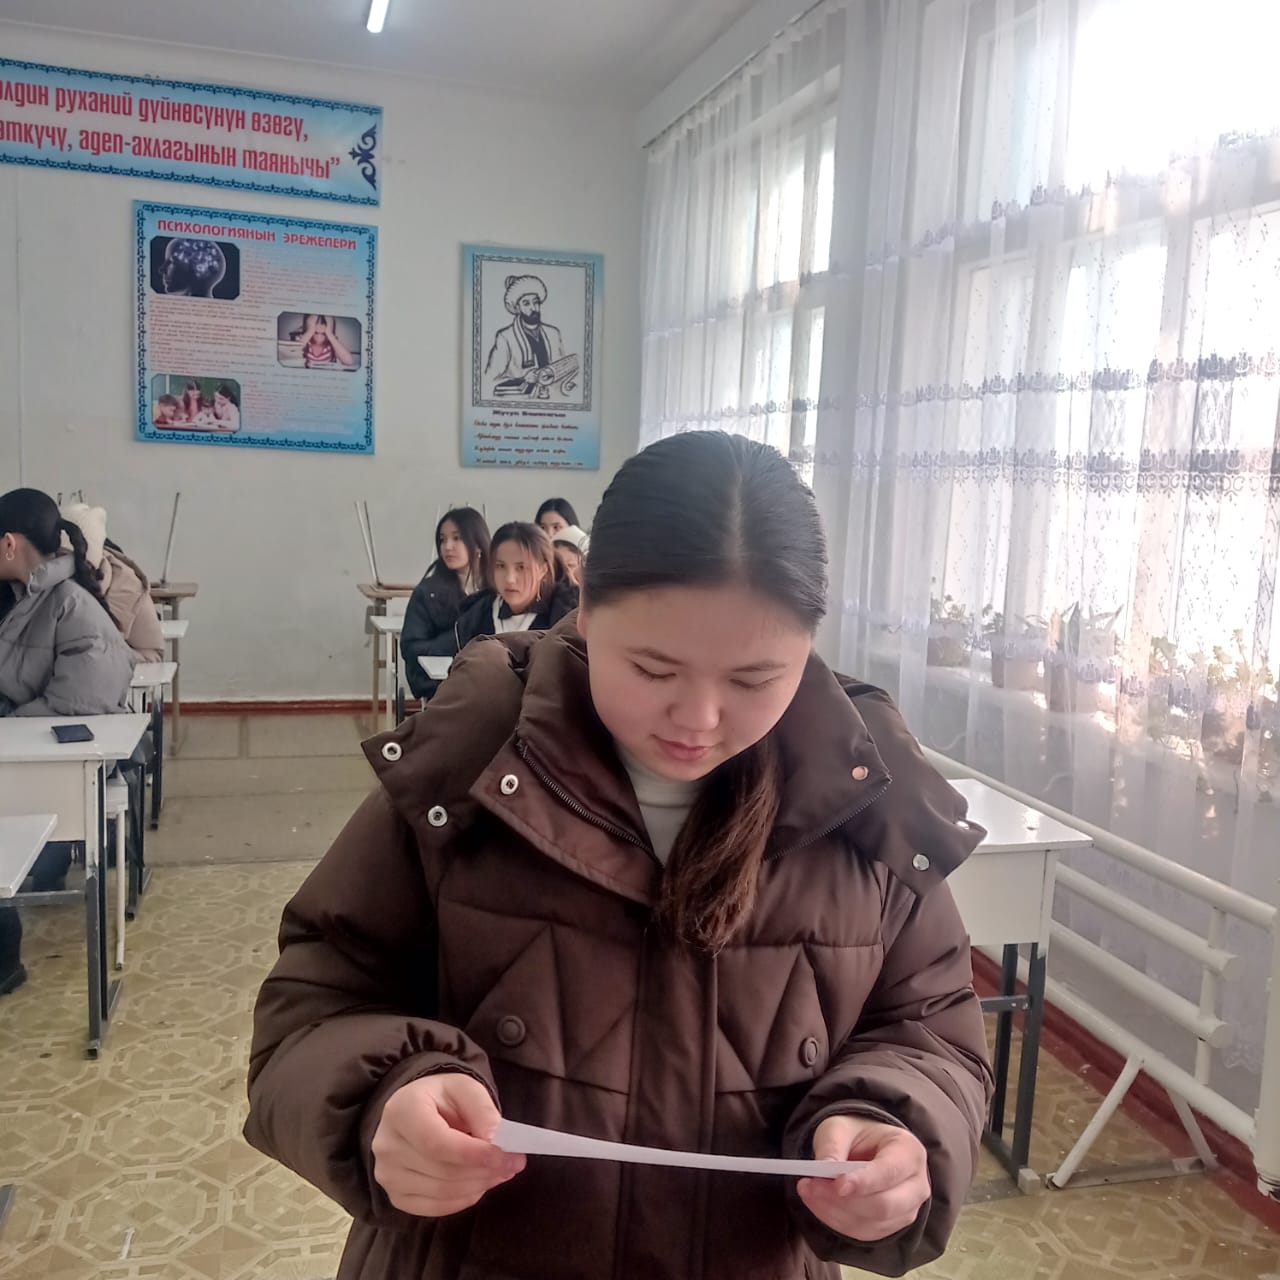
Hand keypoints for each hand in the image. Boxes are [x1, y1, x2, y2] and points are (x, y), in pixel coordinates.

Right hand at [371, 1072, 525, 1216]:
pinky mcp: (395, 1196)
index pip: (437, 1143)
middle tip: (513, 1163)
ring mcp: (387, 1175)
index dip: (474, 1154)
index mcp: (402, 1111)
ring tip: (501, 1172)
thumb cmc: (440, 1097)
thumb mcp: (464, 1088)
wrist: (413, 1111)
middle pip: (442, 1171)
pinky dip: (463, 1200)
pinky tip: (479, 1185)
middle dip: (484, 1170)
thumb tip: (495, 1140)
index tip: (505, 1155)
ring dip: (478, 1185)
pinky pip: (433, 1208)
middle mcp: (387, 1145)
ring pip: (441, 1192)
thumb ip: (481, 1109)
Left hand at [797, 1115, 929, 1242]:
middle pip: (884, 1205)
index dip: (864, 1182)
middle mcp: (916, 1184)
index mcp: (909, 1150)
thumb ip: (832, 1146)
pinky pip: (864, 1233)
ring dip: (835, 1212)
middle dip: (844, 1201)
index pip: (890, 1172)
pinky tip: (819, 1204)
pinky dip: (836, 1221)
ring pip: (872, 1223)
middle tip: (812, 1186)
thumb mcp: (839, 1128)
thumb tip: (825, 1169)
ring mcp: (908, 1209)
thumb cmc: (856, 1135)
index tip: (837, 1185)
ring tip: (809, 1191)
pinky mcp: (892, 1226)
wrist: (866, 1148)